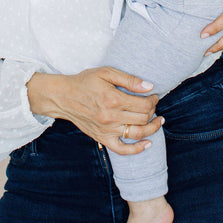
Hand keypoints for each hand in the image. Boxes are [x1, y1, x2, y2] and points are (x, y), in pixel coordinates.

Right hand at [26, 68, 162, 153]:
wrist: (64, 97)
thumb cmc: (85, 82)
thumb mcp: (106, 73)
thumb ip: (129, 80)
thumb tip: (149, 87)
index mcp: (113, 99)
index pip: (143, 105)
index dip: (153, 100)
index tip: (154, 95)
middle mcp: (111, 117)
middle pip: (143, 118)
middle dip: (153, 111)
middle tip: (153, 105)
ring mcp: (107, 130)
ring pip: (137, 134)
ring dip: (152, 129)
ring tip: (158, 122)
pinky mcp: (102, 138)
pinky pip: (122, 149)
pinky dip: (137, 149)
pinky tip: (147, 144)